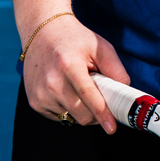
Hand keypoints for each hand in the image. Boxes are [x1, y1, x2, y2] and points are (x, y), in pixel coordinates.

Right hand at [24, 15, 127, 132]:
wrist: (42, 32)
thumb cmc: (75, 40)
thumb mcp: (100, 47)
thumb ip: (116, 70)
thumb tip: (125, 95)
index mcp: (68, 66)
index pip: (88, 96)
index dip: (102, 114)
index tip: (111, 128)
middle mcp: (51, 82)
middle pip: (81, 114)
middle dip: (97, 114)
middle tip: (101, 100)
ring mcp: (40, 94)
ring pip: (71, 118)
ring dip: (82, 110)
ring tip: (78, 88)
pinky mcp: (34, 102)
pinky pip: (60, 117)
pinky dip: (68, 109)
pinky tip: (66, 91)